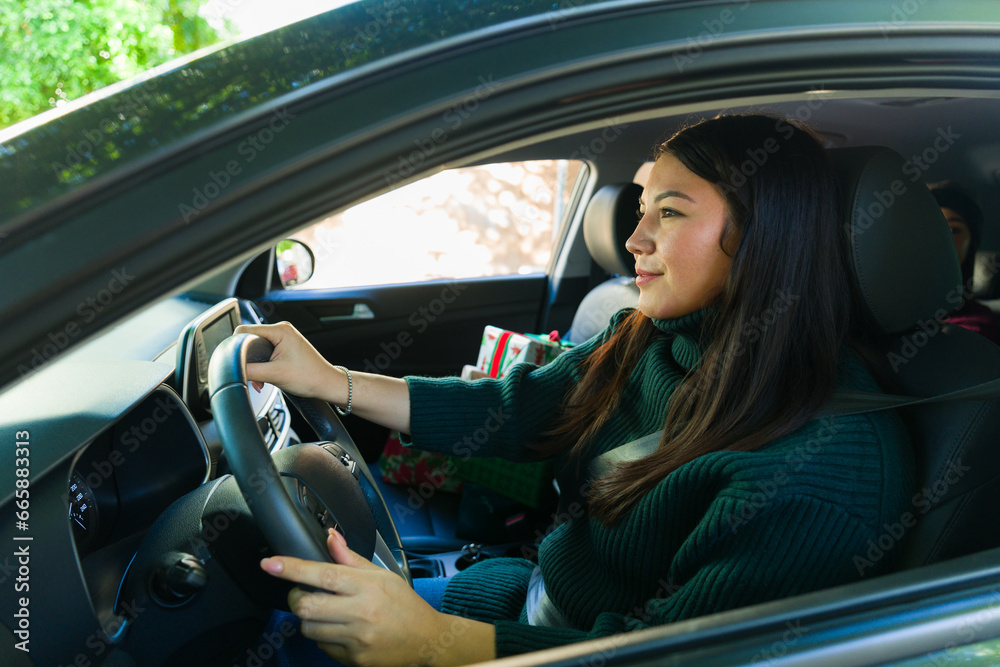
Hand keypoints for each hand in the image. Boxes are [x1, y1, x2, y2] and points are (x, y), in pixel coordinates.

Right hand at [234, 322, 339, 399]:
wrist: (327, 384)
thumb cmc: (309, 377)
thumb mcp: (274, 375)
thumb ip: (250, 371)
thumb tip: (233, 369)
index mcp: (280, 330)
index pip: (244, 330)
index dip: (236, 347)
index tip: (237, 363)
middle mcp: (282, 330)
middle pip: (250, 340)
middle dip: (248, 360)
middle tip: (254, 377)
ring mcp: (284, 338)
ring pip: (257, 348)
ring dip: (255, 366)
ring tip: (262, 380)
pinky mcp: (285, 347)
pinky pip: (265, 352)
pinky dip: (263, 366)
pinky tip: (266, 378)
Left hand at [260, 529, 494, 666]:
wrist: (426, 640)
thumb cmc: (404, 604)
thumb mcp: (383, 574)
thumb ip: (351, 558)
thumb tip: (330, 537)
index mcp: (366, 586)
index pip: (321, 573)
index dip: (291, 568)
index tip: (270, 564)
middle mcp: (360, 612)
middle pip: (306, 606)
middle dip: (296, 598)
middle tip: (303, 593)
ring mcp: (356, 638)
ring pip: (309, 628)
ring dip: (309, 618)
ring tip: (326, 612)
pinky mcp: (353, 658)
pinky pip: (322, 646)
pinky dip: (323, 636)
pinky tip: (339, 629)